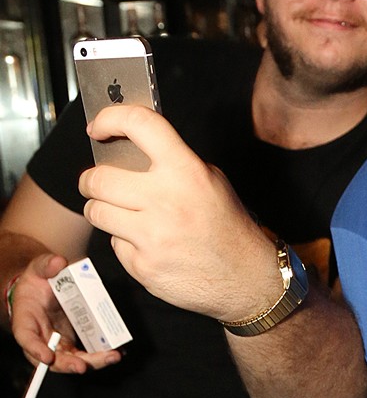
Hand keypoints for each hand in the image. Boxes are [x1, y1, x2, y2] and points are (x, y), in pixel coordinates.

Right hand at [9, 252, 120, 372]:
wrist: (45, 288)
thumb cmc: (37, 281)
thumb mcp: (38, 268)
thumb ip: (46, 264)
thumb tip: (59, 262)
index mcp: (26, 320)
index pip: (26, 338)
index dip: (35, 349)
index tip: (47, 356)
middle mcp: (41, 338)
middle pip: (52, 358)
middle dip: (69, 363)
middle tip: (85, 365)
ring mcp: (58, 343)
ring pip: (72, 360)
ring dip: (92, 362)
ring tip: (112, 356)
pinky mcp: (72, 343)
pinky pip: (86, 354)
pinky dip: (100, 355)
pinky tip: (116, 352)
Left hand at [81, 104, 281, 321]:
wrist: (245, 278)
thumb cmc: (228, 228)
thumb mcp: (212, 181)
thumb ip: (174, 162)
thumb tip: (132, 149)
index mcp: (186, 172)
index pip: (139, 125)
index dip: (110, 118)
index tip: (99, 127)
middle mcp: (166, 201)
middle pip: (99, 178)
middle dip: (91, 180)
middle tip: (96, 183)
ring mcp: (152, 236)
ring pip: (96, 212)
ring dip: (102, 210)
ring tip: (119, 213)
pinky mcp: (143, 266)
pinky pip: (114, 245)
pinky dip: (124, 242)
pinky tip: (146, 244)